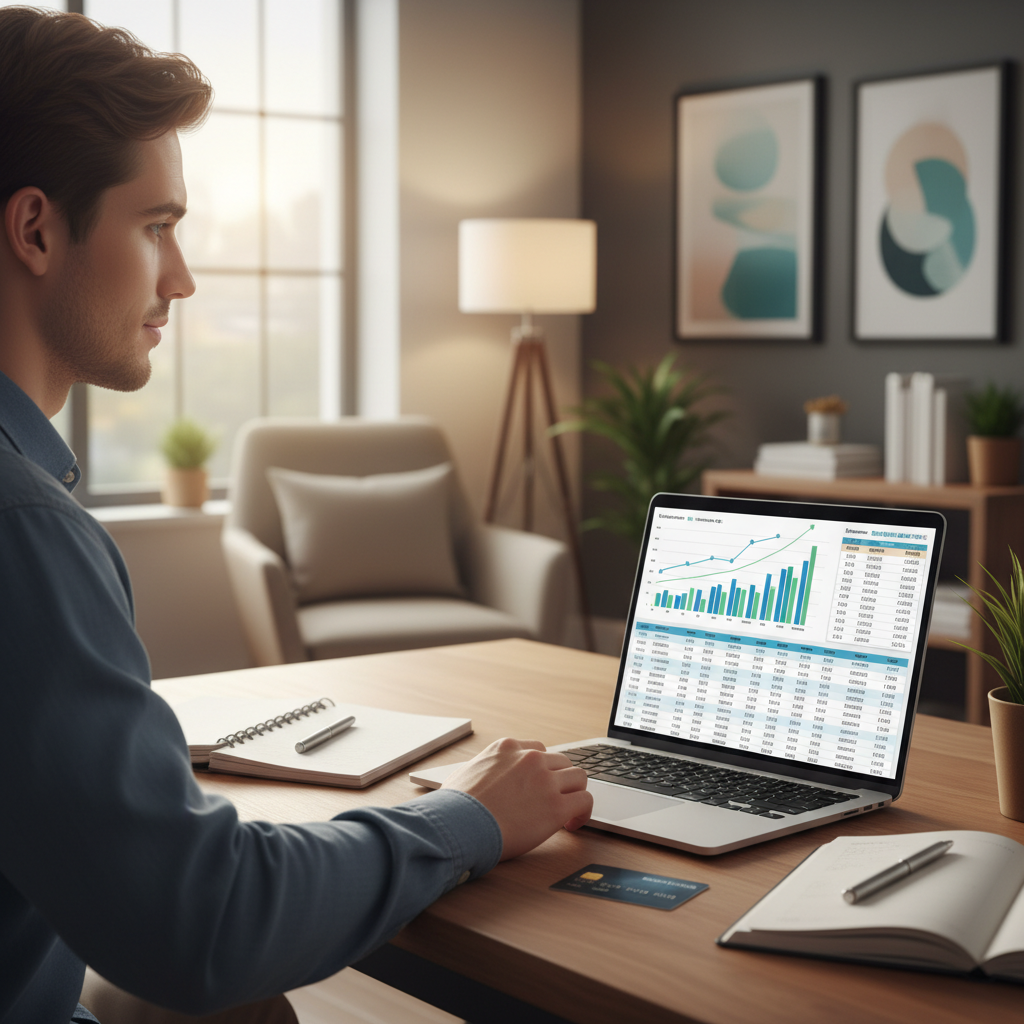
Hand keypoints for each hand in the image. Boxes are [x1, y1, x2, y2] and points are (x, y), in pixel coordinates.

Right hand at [441, 738, 592, 860]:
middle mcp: (530, 759)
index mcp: (508, 748)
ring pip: (578, 777)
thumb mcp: (461, 773)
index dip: (543, 770)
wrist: (458, 825)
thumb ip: (476, 770)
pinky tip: (571, 824)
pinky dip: (583, 812)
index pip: (539, 751)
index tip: (540, 785)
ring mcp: (545, 781)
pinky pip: (584, 801)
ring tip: (567, 812)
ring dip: (574, 793)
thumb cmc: (454, 806)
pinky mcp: (556, 807)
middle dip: (560, 782)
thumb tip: (470, 777)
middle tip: (554, 800)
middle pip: (562, 763)